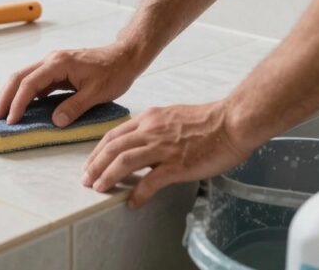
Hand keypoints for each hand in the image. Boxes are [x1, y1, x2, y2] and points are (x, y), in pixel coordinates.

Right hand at [0, 42, 142, 126]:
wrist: (125, 57)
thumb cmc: (114, 72)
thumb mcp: (97, 93)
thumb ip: (75, 107)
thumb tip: (55, 122)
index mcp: (58, 63)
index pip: (30, 83)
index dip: (18, 102)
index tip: (12, 120)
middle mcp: (51, 60)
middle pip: (19, 76)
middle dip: (5, 96)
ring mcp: (53, 64)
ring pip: (24, 77)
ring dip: (11, 94)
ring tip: (1, 112)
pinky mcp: (56, 70)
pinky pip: (34, 81)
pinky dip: (24, 93)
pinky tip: (20, 106)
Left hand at [82, 101, 250, 208]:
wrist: (231, 122)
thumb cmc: (208, 121)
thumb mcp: (172, 116)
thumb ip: (155, 128)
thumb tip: (143, 144)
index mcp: (150, 118)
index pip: (115, 135)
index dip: (99, 151)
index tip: (91, 163)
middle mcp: (151, 131)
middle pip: (113, 148)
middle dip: (95, 165)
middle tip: (87, 180)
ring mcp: (163, 148)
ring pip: (125, 161)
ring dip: (108, 176)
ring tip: (100, 188)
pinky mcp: (176, 164)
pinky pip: (151, 181)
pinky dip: (138, 192)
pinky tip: (133, 202)